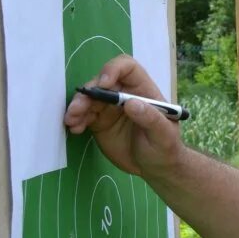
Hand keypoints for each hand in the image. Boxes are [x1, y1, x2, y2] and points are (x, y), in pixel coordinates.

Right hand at [63, 55, 183, 179]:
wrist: (156, 169)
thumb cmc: (166, 149)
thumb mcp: (164, 136)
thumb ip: (151, 119)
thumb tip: (131, 102)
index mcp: (144, 91)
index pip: (128, 68)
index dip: (113, 70)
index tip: (103, 84)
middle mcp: (125, 95)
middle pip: (102, 82)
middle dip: (88, 93)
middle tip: (77, 109)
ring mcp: (110, 108)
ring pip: (89, 98)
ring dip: (78, 106)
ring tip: (71, 121)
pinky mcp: (99, 121)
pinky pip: (84, 114)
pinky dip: (76, 119)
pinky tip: (75, 128)